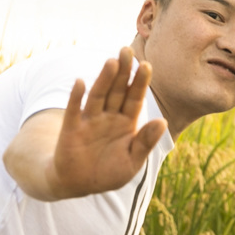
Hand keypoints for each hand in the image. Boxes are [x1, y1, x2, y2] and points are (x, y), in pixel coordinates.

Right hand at [48, 48, 169, 196]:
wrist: (78, 184)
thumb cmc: (108, 172)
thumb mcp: (132, 161)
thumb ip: (145, 142)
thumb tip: (163, 122)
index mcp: (126, 123)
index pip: (134, 98)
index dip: (140, 82)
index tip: (146, 65)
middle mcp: (108, 117)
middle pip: (117, 91)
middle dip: (123, 72)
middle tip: (127, 50)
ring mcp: (89, 121)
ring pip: (98, 96)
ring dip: (104, 79)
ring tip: (112, 62)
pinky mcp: (71, 129)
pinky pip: (74, 111)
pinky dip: (76, 97)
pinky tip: (80, 82)